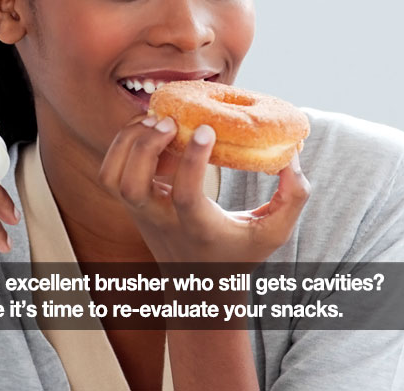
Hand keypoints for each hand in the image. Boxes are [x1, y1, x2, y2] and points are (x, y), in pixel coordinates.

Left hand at [99, 116, 309, 263]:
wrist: (198, 284)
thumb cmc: (238, 254)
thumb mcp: (273, 232)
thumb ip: (293, 196)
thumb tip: (290, 157)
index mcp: (197, 228)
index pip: (186, 196)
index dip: (193, 161)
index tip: (205, 130)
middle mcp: (161, 221)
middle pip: (132, 186)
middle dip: (146, 147)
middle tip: (170, 121)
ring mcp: (140, 213)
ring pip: (113, 178)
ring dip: (127, 142)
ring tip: (154, 121)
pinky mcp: (131, 204)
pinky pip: (110, 173)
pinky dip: (120, 147)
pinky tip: (147, 133)